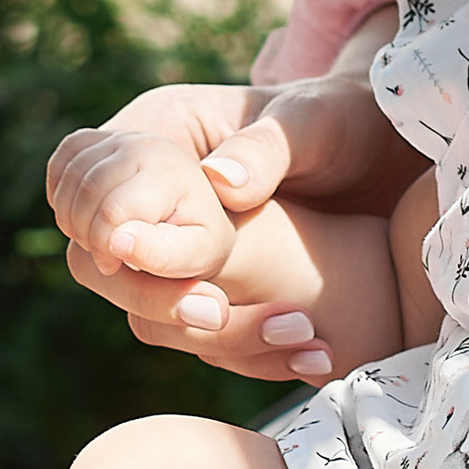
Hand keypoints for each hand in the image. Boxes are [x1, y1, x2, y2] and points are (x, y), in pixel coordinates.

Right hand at [47, 77, 410, 358]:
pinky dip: (230, 341)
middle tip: (218, 313)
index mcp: (161, 125)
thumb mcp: (314, 121)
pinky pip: (181, 321)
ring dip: (191, 323)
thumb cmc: (340, 118)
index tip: (142, 253)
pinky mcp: (199, 278)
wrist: (379, 159)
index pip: (88, 172)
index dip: (106, 217)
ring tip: (286, 330)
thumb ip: (268, 147)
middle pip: (95, 248)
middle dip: (149, 289)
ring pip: (135, 295)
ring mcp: (170, 236)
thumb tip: (219, 181)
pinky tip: (302, 349)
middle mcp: (150, 185)